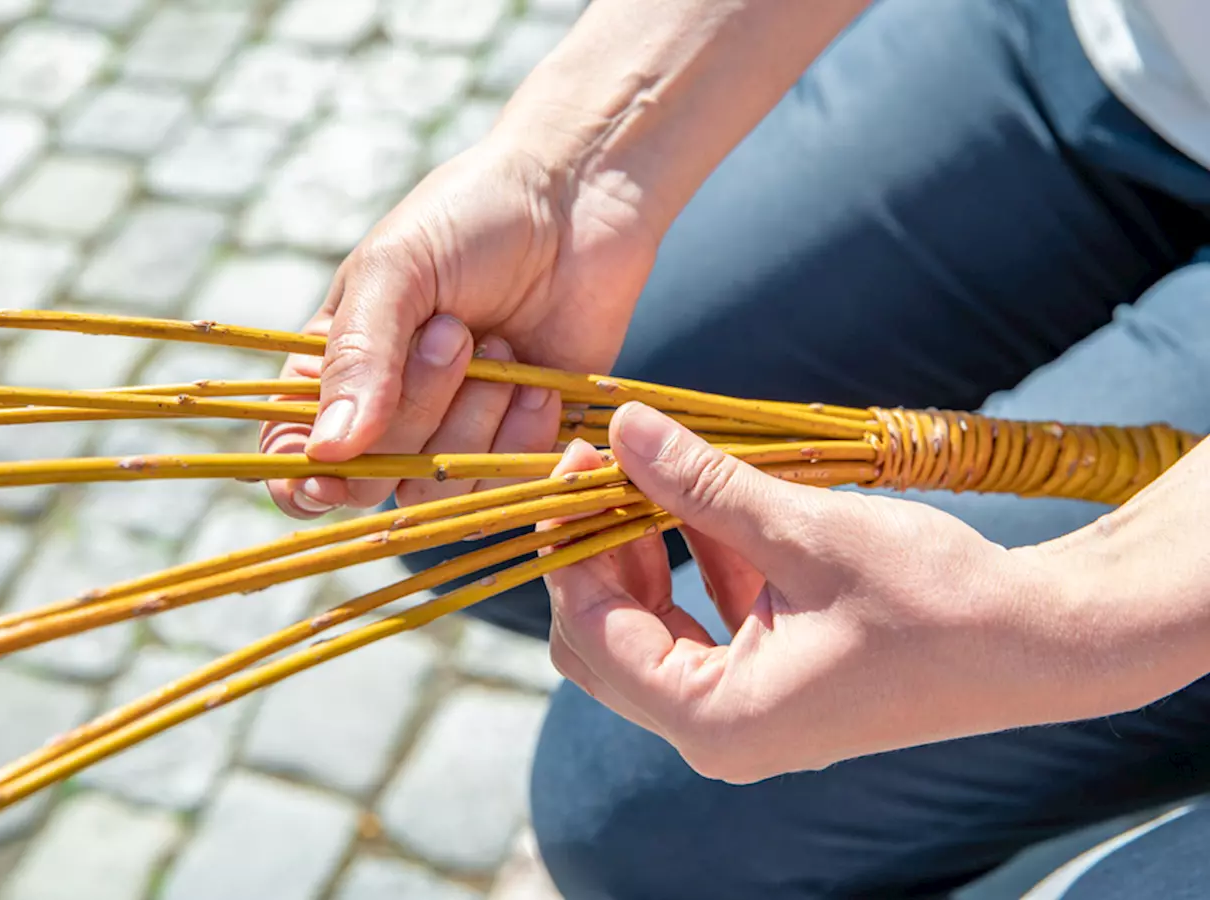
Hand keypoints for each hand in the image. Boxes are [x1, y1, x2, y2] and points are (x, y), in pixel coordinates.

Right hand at [260, 133, 658, 517]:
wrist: (578, 201)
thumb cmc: (471, 218)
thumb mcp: (396, 269)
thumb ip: (357, 357)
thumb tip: (327, 454)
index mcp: (333, 371)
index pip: (291, 464)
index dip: (305, 482)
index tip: (331, 467)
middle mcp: (388, 416)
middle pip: (371, 479)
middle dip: (414, 411)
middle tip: (454, 331)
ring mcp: (455, 435)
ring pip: (437, 490)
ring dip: (472, 424)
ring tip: (501, 346)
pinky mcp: (520, 446)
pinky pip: (503, 486)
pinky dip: (521, 438)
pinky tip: (537, 380)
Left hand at [542, 403, 1143, 784]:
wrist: (1036, 641)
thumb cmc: (934, 597)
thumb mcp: (805, 530)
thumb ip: (702, 483)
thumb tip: (622, 426)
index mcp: (716, 719)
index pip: (592, 632)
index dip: (572, 544)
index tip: (575, 462)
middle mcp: (716, 735)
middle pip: (604, 641)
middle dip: (598, 552)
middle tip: (605, 464)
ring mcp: (742, 717)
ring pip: (645, 632)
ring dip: (642, 556)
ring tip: (659, 475)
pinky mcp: (768, 689)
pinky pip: (697, 629)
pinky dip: (690, 571)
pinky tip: (713, 513)